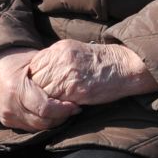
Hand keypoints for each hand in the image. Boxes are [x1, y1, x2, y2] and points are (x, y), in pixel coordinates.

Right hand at [0, 47, 79, 132]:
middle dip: (61, 118)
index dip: (63, 110)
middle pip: (42, 122)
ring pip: (37, 128)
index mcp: (16, 89)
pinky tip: (52, 115)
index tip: (76, 105)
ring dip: (54, 122)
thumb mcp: (34, 60)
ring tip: (66, 112)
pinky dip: (43, 123)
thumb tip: (74, 79)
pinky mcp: (6, 121)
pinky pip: (29, 128)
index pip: (45, 108)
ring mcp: (7, 116)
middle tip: (74, 110)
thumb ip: (51, 71)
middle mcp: (10, 106)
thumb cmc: (16, 59)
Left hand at [25, 38, 154, 108]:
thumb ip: (56, 61)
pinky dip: (59, 108)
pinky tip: (69, 107)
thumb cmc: (102, 62)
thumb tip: (39, 75)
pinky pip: (55, 103)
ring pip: (43, 93)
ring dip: (48, 102)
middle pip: (35, 80)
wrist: (124, 66)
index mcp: (58, 49)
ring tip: (59, 105)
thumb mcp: (75, 52)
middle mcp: (59, 59)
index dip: (35, 80)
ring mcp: (65, 73)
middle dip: (39, 92)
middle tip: (48, 100)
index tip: (42, 88)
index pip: (33, 67)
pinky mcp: (74, 88)